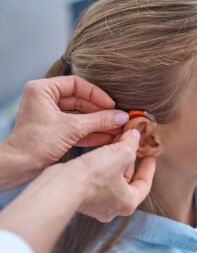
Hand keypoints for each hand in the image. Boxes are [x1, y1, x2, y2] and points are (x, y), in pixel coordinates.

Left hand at [4, 76, 128, 171]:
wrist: (18, 168)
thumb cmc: (36, 143)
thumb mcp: (72, 128)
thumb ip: (99, 121)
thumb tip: (122, 116)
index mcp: (43, 90)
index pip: (77, 84)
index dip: (96, 94)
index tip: (112, 105)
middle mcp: (46, 100)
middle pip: (81, 101)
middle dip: (100, 112)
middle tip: (117, 118)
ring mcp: (51, 117)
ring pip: (80, 116)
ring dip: (98, 123)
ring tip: (117, 128)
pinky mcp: (55, 131)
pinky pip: (77, 128)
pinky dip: (91, 132)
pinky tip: (107, 136)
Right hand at [66, 129, 155, 221]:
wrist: (61, 185)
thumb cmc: (93, 176)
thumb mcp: (120, 154)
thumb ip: (131, 144)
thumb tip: (135, 135)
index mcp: (128, 202)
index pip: (145, 184)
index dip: (149, 167)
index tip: (150, 156)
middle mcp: (113, 206)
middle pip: (128, 180)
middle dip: (131, 159)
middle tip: (133, 144)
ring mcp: (97, 202)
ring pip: (113, 178)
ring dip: (117, 160)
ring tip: (119, 142)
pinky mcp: (84, 195)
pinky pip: (100, 178)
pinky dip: (104, 164)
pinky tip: (103, 149)